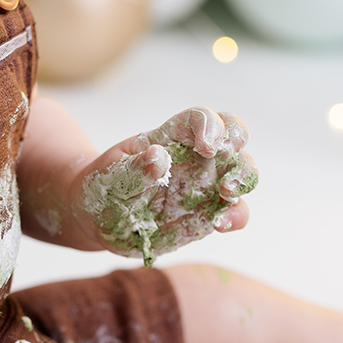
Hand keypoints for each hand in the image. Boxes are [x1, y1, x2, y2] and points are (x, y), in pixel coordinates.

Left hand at [79, 107, 257, 265]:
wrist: (99, 221)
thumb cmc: (104, 189)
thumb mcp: (110, 179)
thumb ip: (133, 170)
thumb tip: (158, 157)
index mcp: (171, 138)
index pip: (200, 119)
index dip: (211, 126)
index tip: (207, 146)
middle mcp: (196, 158)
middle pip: (234, 137)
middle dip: (237, 146)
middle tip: (224, 165)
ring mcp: (206, 185)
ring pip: (242, 173)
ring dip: (244, 180)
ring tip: (226, 193)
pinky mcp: (208, 213)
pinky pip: (234, 211)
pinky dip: (235, 216)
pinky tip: (221, 224)